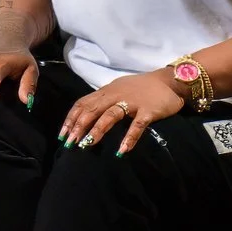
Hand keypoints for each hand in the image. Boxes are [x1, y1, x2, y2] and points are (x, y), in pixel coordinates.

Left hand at [60, 71, 186, 156]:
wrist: (169, 80)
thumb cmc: (141, 87)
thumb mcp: (118, 89)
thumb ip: (103, 99)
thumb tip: (85, 114)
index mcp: (106, 91)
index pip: (83, 104)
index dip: (71, 119)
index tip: (62, 134)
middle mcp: (115, 95)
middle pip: (92, 110)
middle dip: (79, 126)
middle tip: (70, 142)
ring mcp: (132, 103)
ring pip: (110, 116)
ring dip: (97, 130)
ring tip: (87, 144)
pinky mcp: (148, 111)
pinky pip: (137, 125)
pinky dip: (129, 137)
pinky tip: (122, 150)